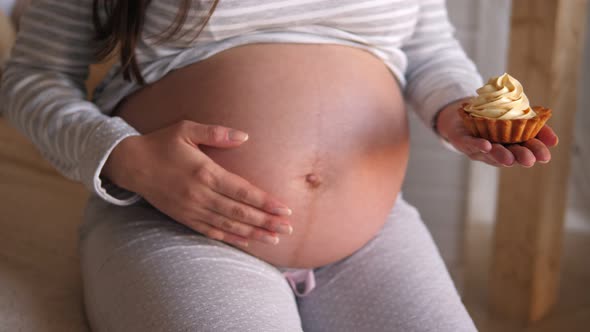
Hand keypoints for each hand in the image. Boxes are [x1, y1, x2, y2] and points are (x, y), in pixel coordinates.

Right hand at [102, 120, 293, 247]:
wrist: (130, 164)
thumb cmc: (161, 143)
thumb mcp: (186, 129)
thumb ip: (216, 133)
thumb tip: (244, 136)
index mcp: (204, 172)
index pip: (242, 191)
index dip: (265, 201)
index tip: (285, 208)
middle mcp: (200, 194)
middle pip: (239, 212)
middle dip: (266, 221)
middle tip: (288, 227)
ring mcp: (192, 209)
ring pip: (228, 225)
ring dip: (253, 232)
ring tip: (275, 238)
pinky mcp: (184, 217)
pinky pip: (211, 231)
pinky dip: (231, 237)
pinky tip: (247, 241)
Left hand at [436, 99, 558, 166]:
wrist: (466, 109)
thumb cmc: (495, 116)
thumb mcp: (520, 118)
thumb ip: (537, 128)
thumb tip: (554, 141)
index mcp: (512, 145)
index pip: (526, 150)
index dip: (535, 153)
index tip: (545, 156)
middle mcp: (497, 150)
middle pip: (509, 156)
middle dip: (519, 158)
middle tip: (529, 160)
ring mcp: (479, 148)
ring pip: (490, 154)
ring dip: (500, 155)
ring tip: (509, 158)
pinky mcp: (463, 141)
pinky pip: (470, 144)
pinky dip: (478, 145)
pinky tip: (486, 145)